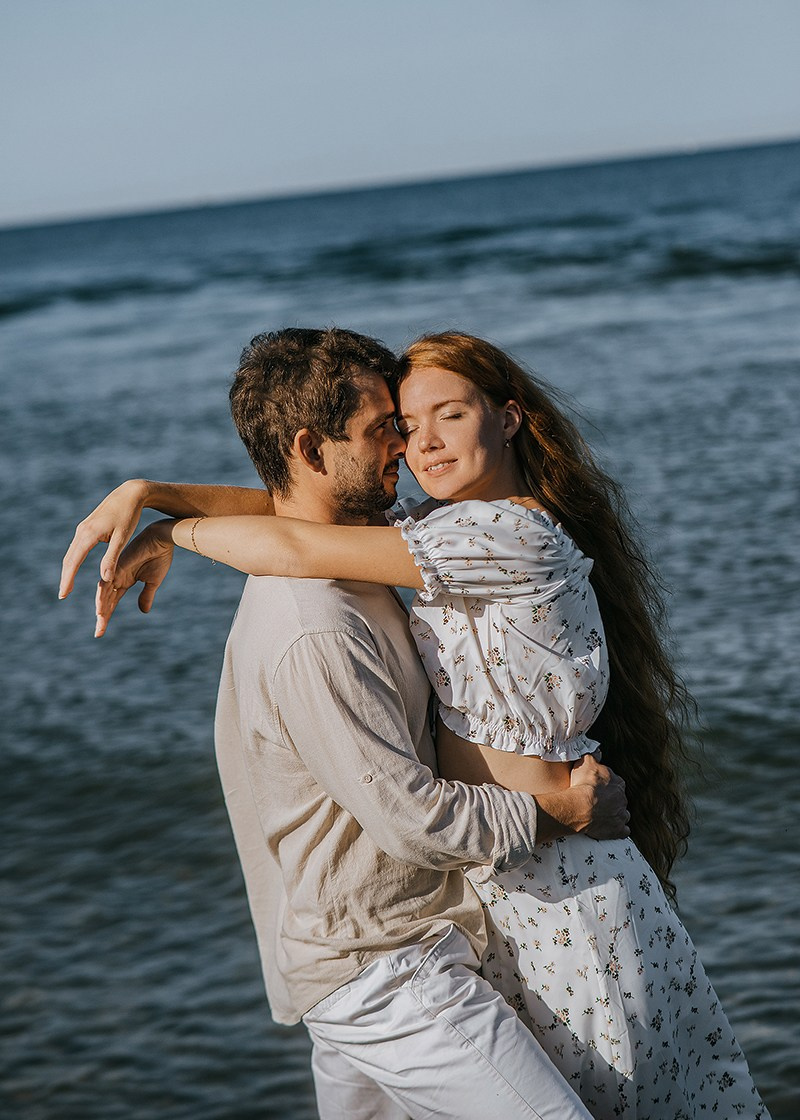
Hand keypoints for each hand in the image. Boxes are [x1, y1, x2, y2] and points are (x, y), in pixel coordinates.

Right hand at [60, 479, 148, 598]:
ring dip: (68, 569)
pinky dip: (74, 559)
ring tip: (67, 585)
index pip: (74, 562)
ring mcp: (83, 528)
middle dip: (65, 577)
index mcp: (89, 534)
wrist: (130, 493)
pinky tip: (75, 567)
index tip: (64, 594)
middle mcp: (82, 531)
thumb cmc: (129, 515)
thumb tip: (105, 578)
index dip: (68, 579)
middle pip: (69, 558)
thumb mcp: (122, 538)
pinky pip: (77, 546)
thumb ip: (112, 558)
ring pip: (71, 552)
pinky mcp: (87, 526)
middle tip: (63, 595)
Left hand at [94, 521, 174, 636]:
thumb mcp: (154, 581)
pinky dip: (103, 595)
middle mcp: (117, 577)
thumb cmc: (160, 556)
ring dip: (102, 608)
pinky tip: (101, 607)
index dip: (107, 616)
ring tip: (101, 622)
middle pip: (105, 600)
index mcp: (124, 581)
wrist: (162, 539)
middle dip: (102, 617)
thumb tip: (143, 611)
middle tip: (99, 633)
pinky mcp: (117, 566)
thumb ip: (146, 595)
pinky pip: (107, 582)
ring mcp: (116, 571)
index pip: (112, 602)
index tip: (101, 632)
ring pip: (103, 593)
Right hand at [569, 753, 628, 840]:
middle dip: (611, 800)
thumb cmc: (583, 784)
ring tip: (604, 815)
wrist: (580, 807)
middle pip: (619, 798)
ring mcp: (621, 815)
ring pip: (623, 814)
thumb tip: (597, 751)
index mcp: (618, 782)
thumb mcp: (585, 762)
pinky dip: (619, 829)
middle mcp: (622, 798)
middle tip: (598, 802)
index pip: (616, 782)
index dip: (607, 785)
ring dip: (616, 814)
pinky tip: (611, 828)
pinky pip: (623, 830)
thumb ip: (593, 755)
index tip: (598, 787)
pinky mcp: (618, 830)